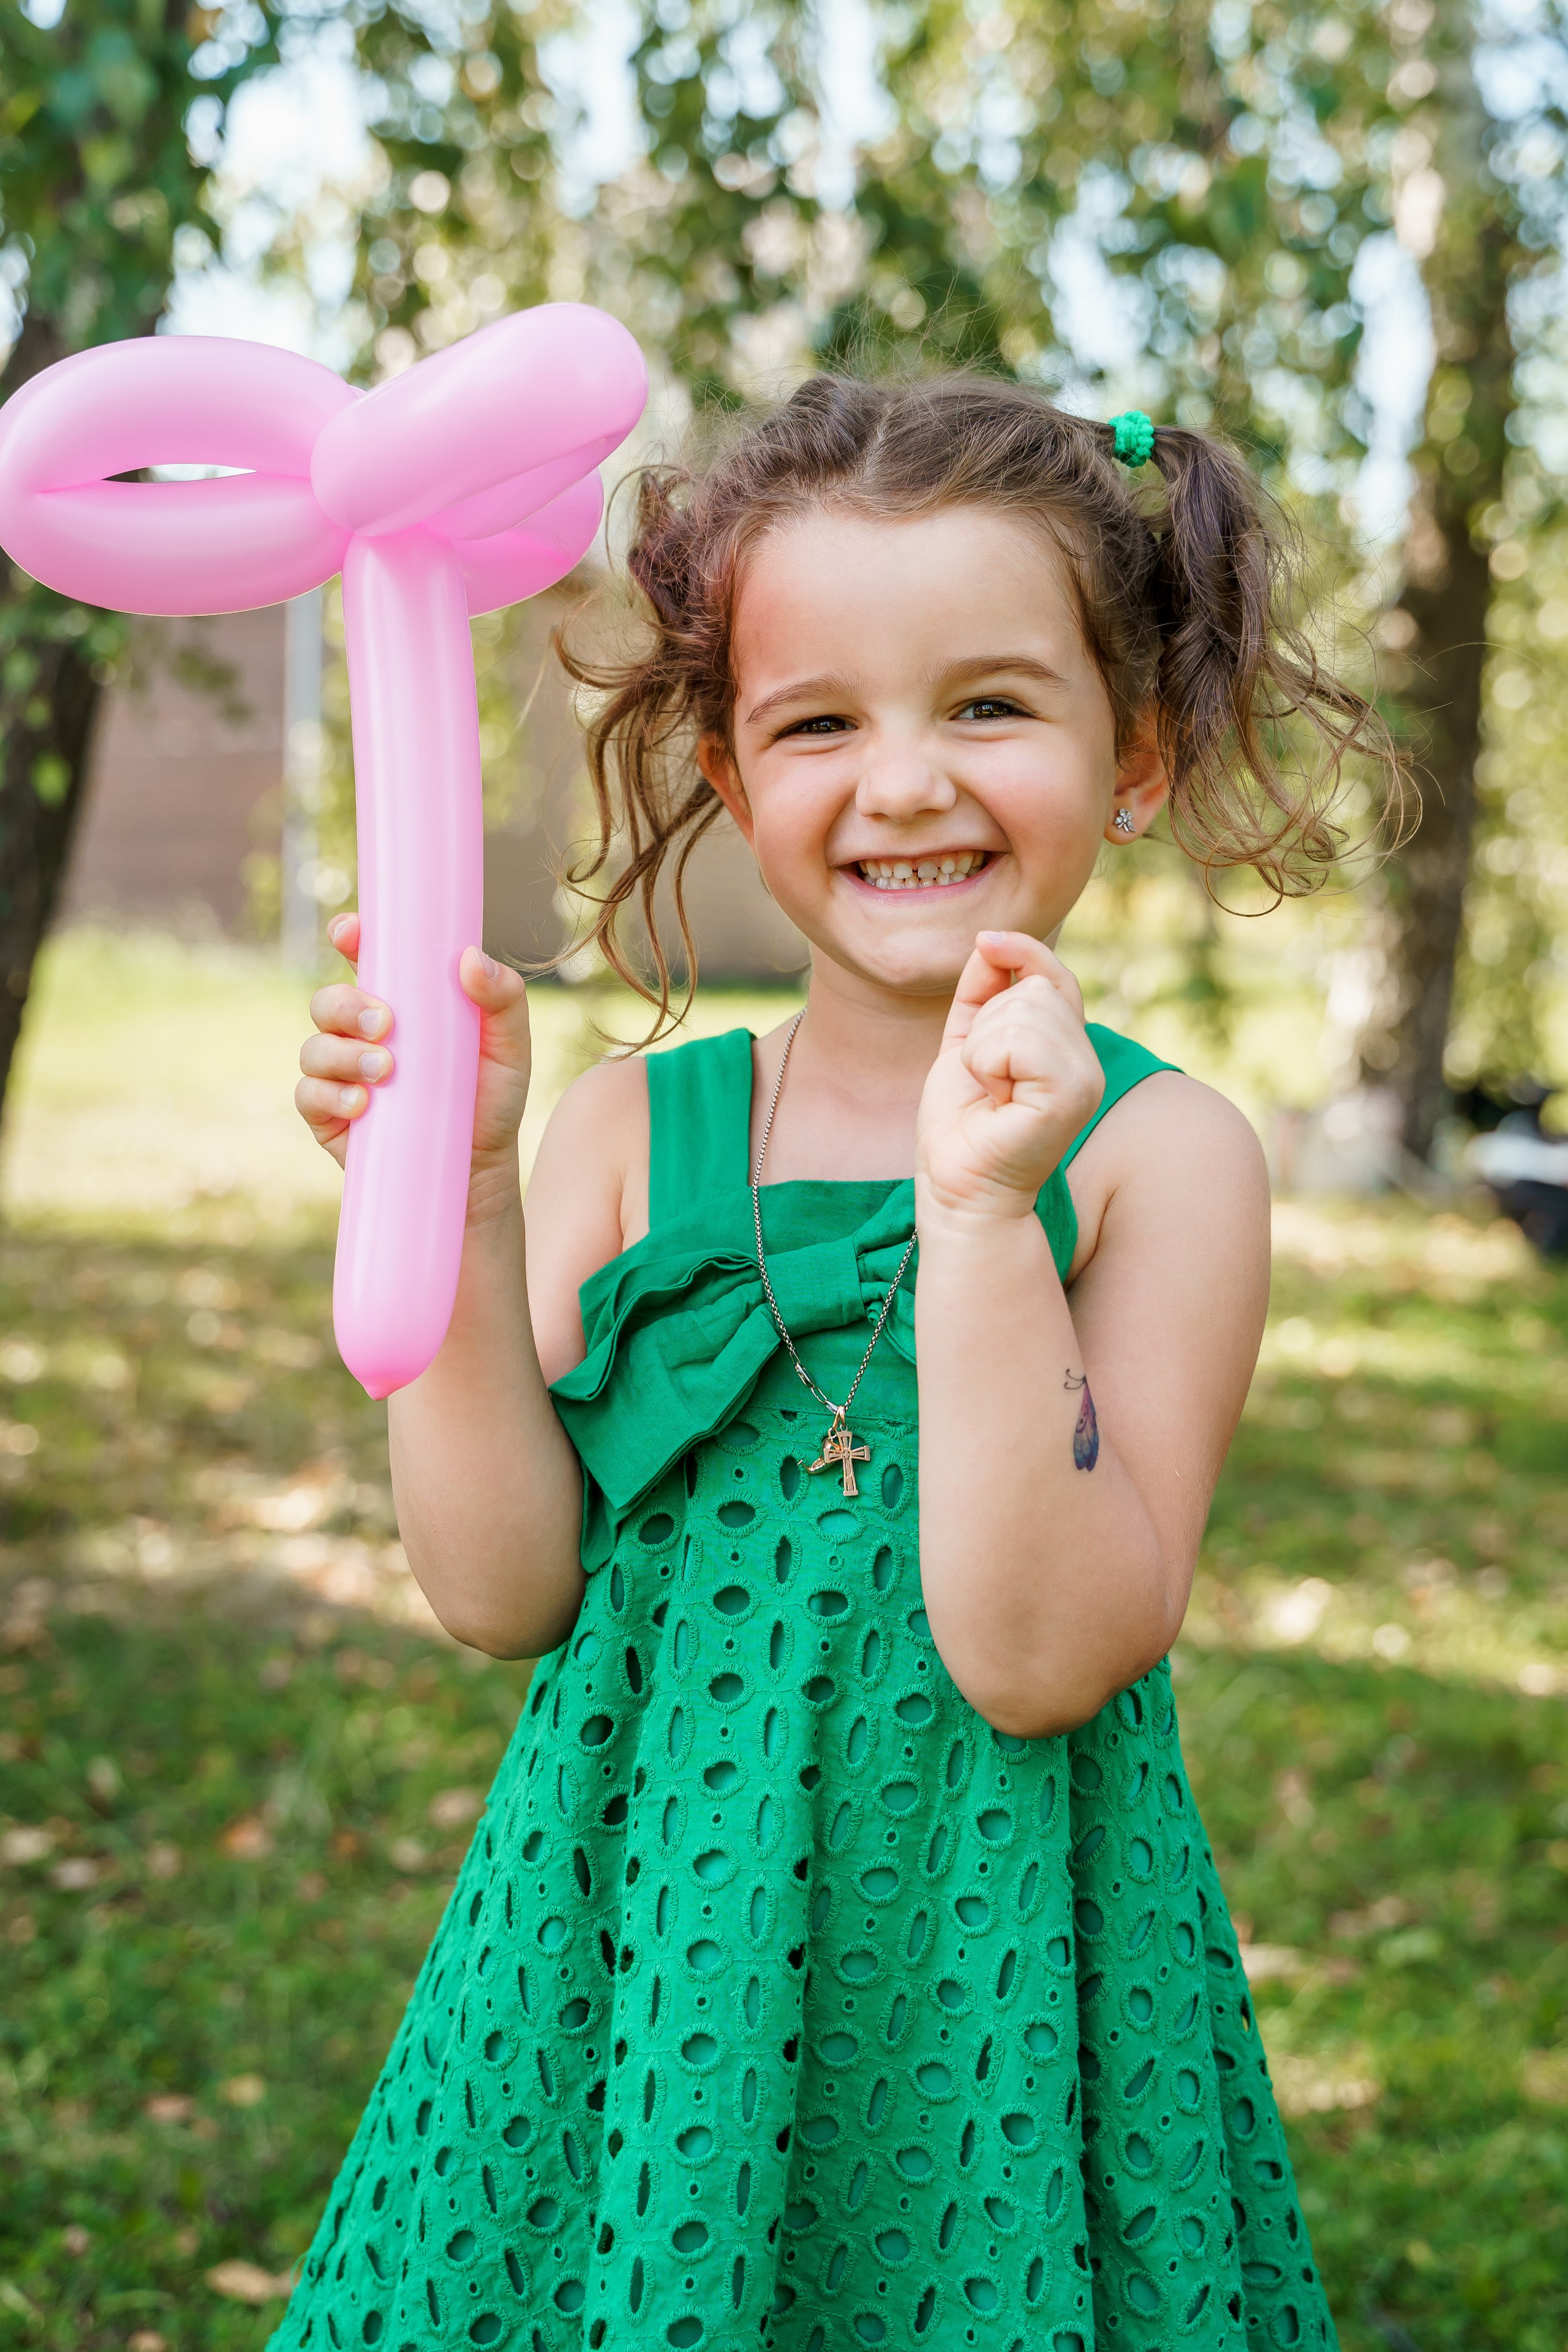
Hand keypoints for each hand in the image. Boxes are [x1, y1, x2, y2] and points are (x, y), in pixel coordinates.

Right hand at [295, 913, 533, 1183]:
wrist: (478, 1168)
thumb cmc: (491, 1101)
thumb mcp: (509, 1049)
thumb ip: (503, 999)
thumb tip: (469, 957)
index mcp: (401, 1005)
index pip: (364, 960)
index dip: (350, 937)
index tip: (351, 932)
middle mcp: (362, 1035)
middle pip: (328, 1001)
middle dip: (346, 1004)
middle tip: (385, 1023)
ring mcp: (341, 1075)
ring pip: (314, 1048)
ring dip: (343, 1054)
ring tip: (385, 1070)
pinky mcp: (329, 1117)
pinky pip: (308, 1095)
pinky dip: (329, 1095)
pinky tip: (362, 1103)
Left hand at [916, 930, 1103, 1220]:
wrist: (957, 1186)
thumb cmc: (960, 1125)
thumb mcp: (966, 1043)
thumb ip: (982, 994)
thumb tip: (990, 940)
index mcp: (1065, 1048)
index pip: (1054, 975)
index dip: (1023, 950)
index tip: (985, 941)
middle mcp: (1085, 1060)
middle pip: (1034, 988)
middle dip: (985, 1025)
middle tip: (983, 1079)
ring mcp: (1085, 1077)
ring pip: (1024, 1010)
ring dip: (982, 1048)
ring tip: (989, 1091)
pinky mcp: (1071, 1094)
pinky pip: (1018, 1040)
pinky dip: (987, 1063)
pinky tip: (995, 1098)